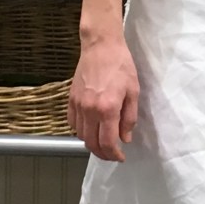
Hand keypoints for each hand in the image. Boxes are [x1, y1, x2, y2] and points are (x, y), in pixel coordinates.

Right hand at [68, 37, 139, 160]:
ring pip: (81, 136)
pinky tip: (90, 129)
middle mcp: (90, 110)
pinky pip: (73, 124)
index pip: (107, 142)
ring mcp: (78, 105)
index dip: (114, 154)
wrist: (101, 46)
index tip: (121, 157)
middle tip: (112, 154)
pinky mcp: (71, 100)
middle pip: (92, 143)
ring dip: (91, 144)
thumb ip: (129, 117)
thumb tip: (125, 138)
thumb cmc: (121, 65)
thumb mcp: (134, 90)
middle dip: (103, 154)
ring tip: (103, 142)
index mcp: (108, 108)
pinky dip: (81, 131)